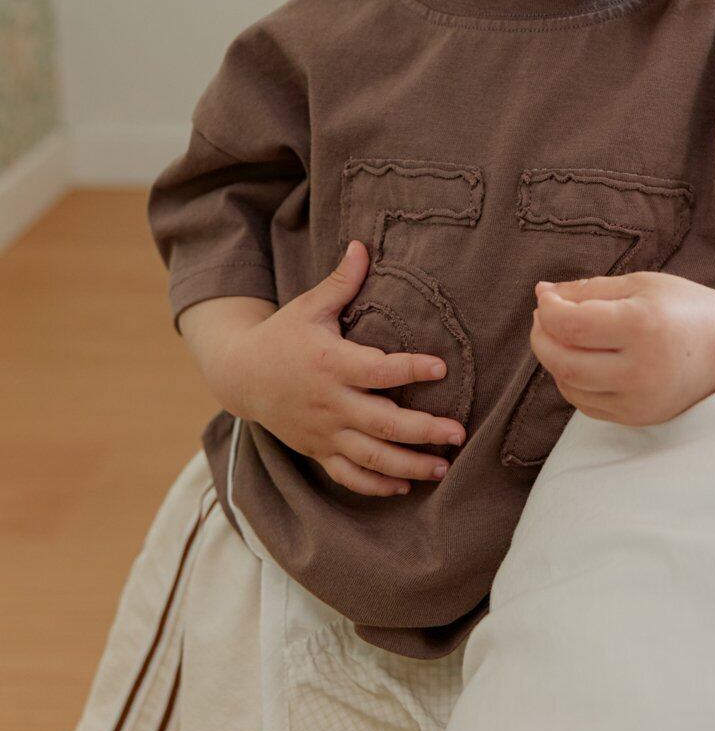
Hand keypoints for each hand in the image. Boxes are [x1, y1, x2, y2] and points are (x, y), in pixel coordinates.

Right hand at [225, 241, 465, 496]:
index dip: (410, 369)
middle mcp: (329, 402)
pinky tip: (405, 486)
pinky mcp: (317, 450)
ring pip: (370, 457)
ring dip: (408, 465)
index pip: (378, 370)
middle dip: (423, 431)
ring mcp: (323, 431)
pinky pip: (347, 476)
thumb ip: (341, 282)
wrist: (241, 375)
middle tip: (458, 433)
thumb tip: (362, 244)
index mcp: (331, 364)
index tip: (441, 368)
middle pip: (381, 423)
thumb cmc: (283, 335)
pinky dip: (375, 485)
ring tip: (443, 467)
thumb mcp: (308, 306)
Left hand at [530, 270, 714, 425]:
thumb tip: (542, 293)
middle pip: (563, 361)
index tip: (546, 298)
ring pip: (570, 386)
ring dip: (555, 360)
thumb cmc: (682, 307)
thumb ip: (588, 289)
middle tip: (544, 318)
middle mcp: (641, 369)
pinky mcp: (639, 418)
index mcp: (642, 326)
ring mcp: (640, 400)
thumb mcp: (639, 284)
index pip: (571, 325)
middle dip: (542, 337)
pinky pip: (587, 404)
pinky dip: (573, 381)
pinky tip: (582, 359)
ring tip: (564, 336)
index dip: (548, 310)